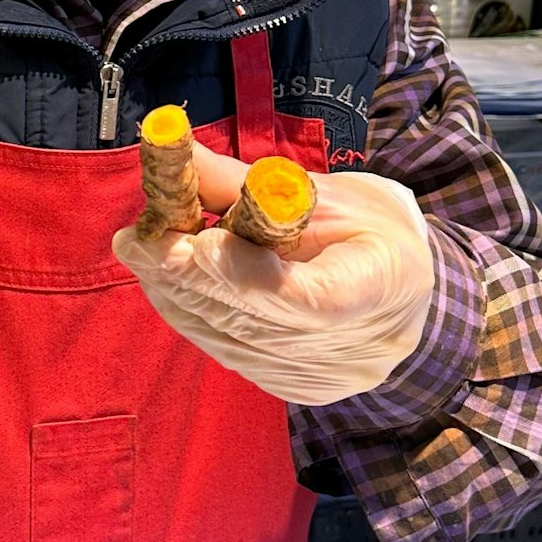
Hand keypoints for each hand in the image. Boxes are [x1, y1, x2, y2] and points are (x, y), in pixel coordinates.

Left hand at [111, 147, 434, 405]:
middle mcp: (356, 347)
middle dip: (186, 274)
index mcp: (384, 284)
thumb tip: (173, 152)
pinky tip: (164, 281)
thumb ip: (246, 183)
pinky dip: (191, 314)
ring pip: (231, 338)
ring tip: (139, 250)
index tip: (197, 245)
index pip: (314, 299)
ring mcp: (323, 376)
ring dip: (176, 292)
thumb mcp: (323, 191)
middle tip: (136, 239)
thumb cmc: (365, 227)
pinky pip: (229, 351)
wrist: (405, 291)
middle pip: (256, 319)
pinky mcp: (295, 389)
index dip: (249, 276)